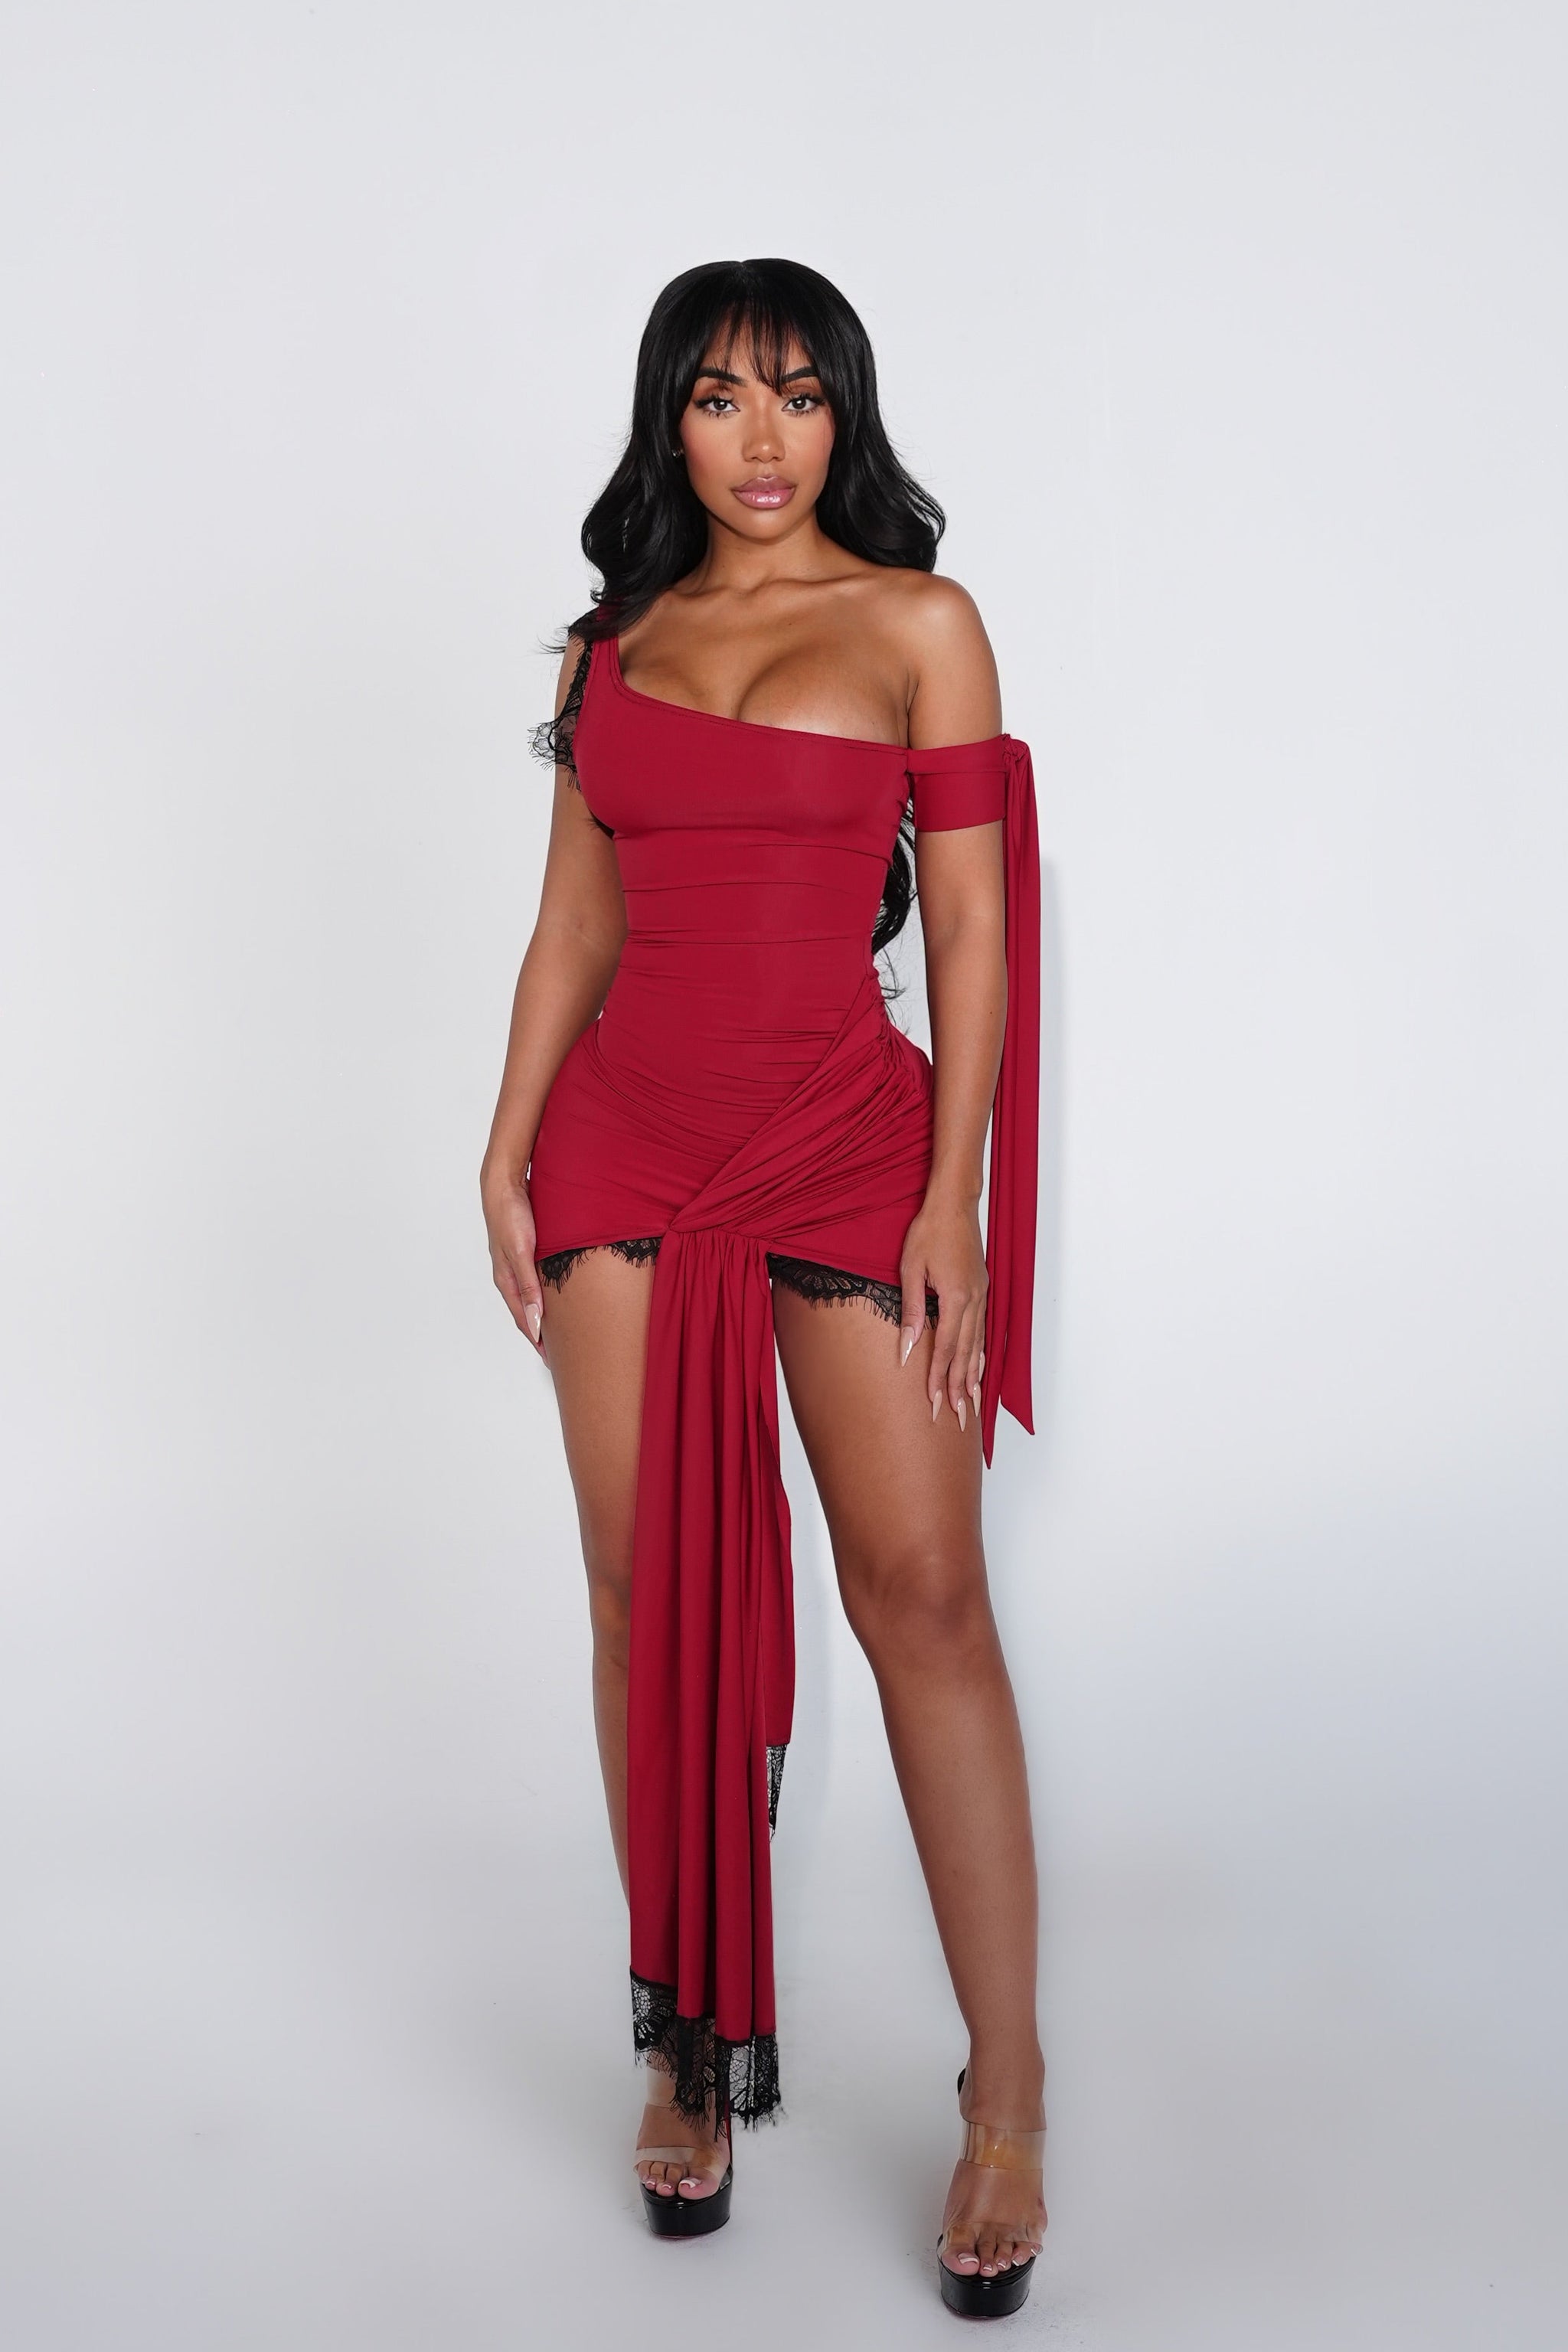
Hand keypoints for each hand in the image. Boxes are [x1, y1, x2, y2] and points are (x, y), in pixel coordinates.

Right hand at [482, 1165, 545, 1357]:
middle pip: (527, 1312)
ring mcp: (516, 1263)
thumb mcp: (522, 1253)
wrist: (503, 1184)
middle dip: (540, 1334)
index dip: (538, 1341)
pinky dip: (545, 1294)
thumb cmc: (510, 1215)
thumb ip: (529, 1287)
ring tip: (559, 1330)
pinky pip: (535, 1281)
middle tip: (559, 1352)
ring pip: (531, 1297)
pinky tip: (556, 1295)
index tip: (552, 1360)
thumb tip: (535, 1322)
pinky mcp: (524, 1251)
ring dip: (543, 1314)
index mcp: (507, 1281)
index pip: (524, 1320)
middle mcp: (510, 1276)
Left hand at [898, 1198, 986, 1430]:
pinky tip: (977, 1369)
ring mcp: (981, 1296)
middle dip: (959, 1388)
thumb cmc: (928, 1232)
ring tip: (970, 1404)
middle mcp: (973, 1300)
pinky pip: (982, 1331)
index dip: (939, 1378)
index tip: (933, 1403)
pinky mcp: (981, 1291)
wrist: (953, 1205)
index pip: (945, 1348)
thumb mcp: (910, 1269)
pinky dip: (979, 1354)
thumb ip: (911, 1311)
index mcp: (955, 1297)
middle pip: (965, 1354)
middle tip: (957, 1419)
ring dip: (972, 1376)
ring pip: (978, 1345)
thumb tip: (908, 1348)